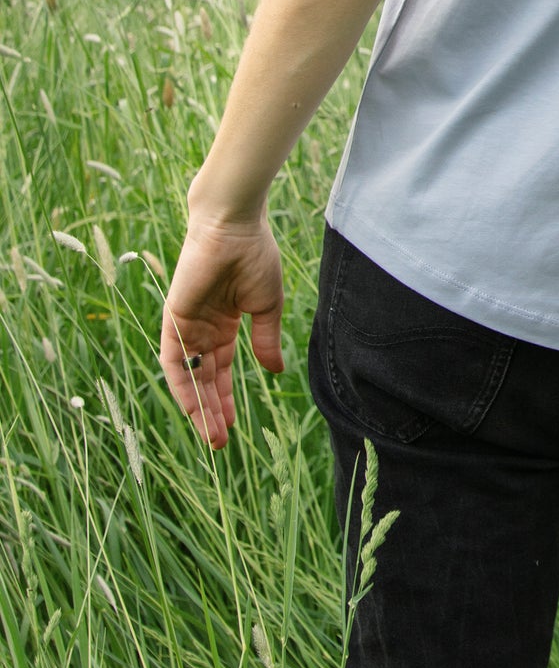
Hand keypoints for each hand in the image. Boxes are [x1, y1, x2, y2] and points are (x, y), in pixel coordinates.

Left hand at [160, 213, 285, 450]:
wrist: (234, 225)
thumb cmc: (255, 255)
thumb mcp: (267, 305)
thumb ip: (266, 339)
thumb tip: (275, 372)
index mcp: (225, 322)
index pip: (222, 369)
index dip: (226, 398)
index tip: (232, 427)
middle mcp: (203, 327)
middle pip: (204, 378)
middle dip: (212, 410)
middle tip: (219, 442)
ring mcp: (187, 324)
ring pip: (189, 375)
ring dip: (198, 405)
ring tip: (211, 434)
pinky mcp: (174, 318)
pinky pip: (174, 359)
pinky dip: (182, 384)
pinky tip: (194, 406)